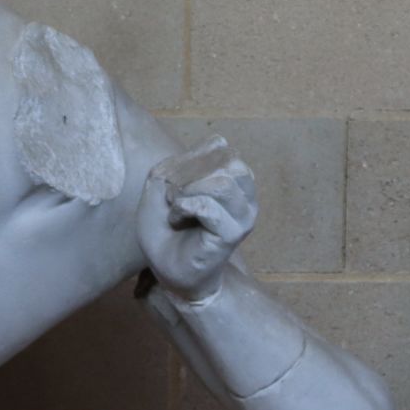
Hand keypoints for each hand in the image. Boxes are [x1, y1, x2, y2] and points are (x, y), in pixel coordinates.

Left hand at [139, 139, 256, 302]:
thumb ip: (185, 159)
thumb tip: (219, 142)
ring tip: (176, 206)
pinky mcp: (232, 235)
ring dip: (189, 190)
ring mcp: (243, 216)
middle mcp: (244, 196)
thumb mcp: (165, 182)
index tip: (173, 181)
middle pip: (228, 161)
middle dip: (191, 173)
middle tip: (174, 194)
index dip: (189, 158)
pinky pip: (210, 208)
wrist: (165, 267)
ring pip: (222, 183)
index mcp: (233, 180)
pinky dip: (185, 207)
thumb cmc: (166, 226)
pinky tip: (176, 219)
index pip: (220, 148)